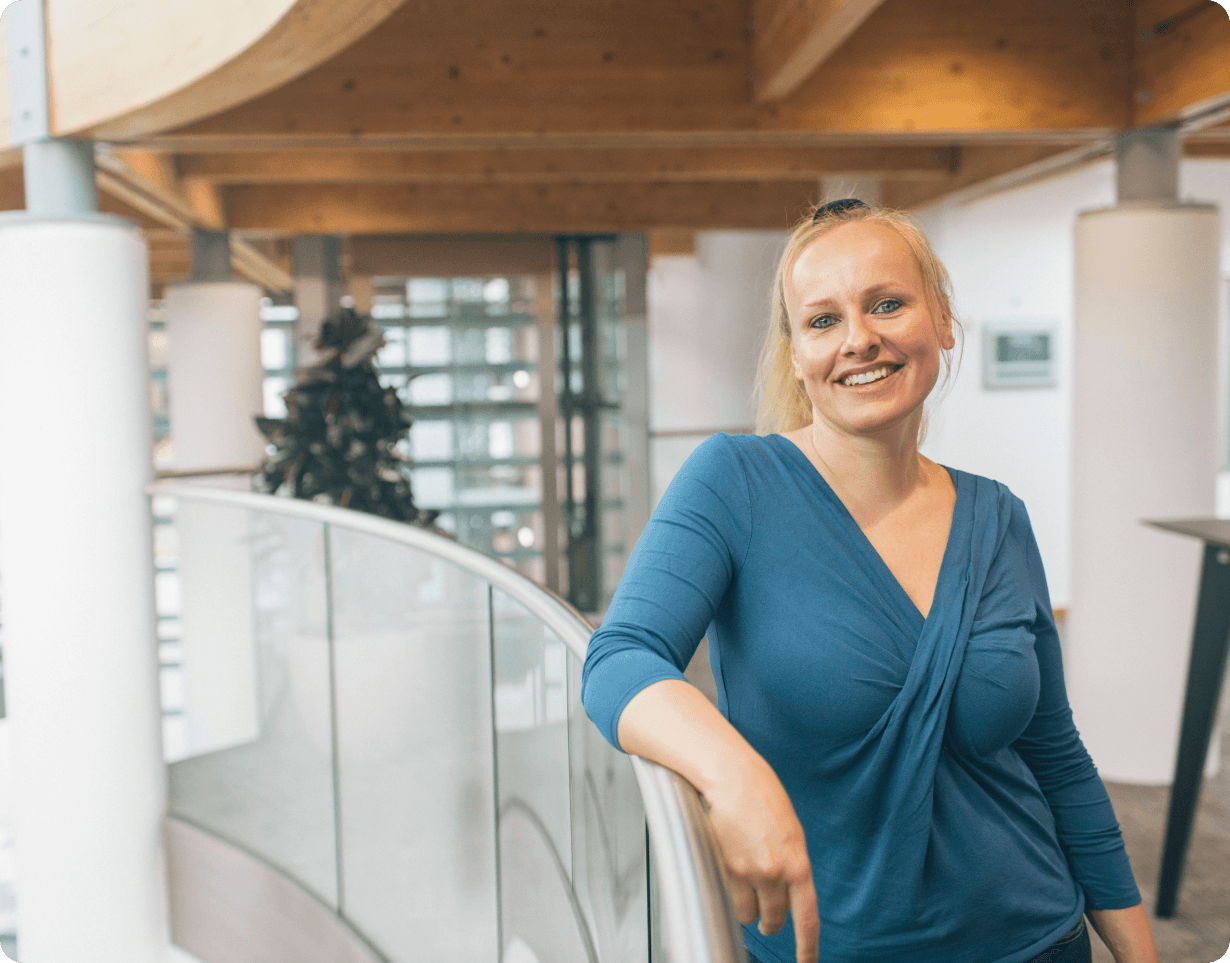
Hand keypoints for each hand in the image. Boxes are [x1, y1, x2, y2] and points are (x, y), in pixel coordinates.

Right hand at [703, 756, 819, 962]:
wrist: (733, 779)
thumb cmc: (762, 798)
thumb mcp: (791, 833)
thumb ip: (793, 864)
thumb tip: (790, 891)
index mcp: (800, 864)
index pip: (808, 918)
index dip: (807, 948)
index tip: (807, 962)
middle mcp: (777, 873)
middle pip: (776, 921)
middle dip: (771, 923)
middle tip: (768, 918)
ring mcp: (751, 873)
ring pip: (750, 915)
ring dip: (750, 909)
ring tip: (747, 887)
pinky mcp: (727, 869)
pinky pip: (732, 901)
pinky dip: (733, 895)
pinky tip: (733, 873)